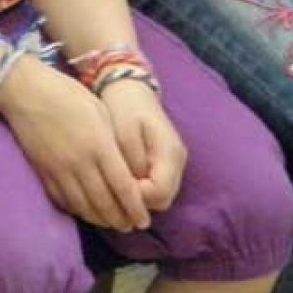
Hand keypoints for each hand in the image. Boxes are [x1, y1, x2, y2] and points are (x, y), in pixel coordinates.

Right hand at [0, 56, 148, 232]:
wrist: (26, 92)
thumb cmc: (67, 95)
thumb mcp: (99, 112)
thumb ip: (113, 142)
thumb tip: (125, 169)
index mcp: (99, 145)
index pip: (123, 186)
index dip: (136, 208)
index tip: (144, 220)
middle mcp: (80, 162)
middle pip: (104, 202)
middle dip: (120, 219)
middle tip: (131, 227)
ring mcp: (58, 170)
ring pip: (83, 206)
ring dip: (100, 220)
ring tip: (112, 224)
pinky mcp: (42, 172)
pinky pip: (62, 200)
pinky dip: (77, 211)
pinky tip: (86, 212)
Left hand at [98, 76, 185, 214]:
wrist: (131, 91)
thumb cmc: (124, 108)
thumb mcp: (123, 133)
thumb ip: (130, 164)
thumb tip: (133, 192)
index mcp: (170, 152)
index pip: (159, 193)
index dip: (137, 198)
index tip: (116, 187)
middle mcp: (178, 162)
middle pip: (162, 200)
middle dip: (138, 201)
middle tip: (114, 187)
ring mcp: (175, 164)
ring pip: (160, 197)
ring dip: (139, 197)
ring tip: (117, 184)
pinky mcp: (167, 165)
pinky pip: (157, 188)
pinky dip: (141, 190)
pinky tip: (123, 180)